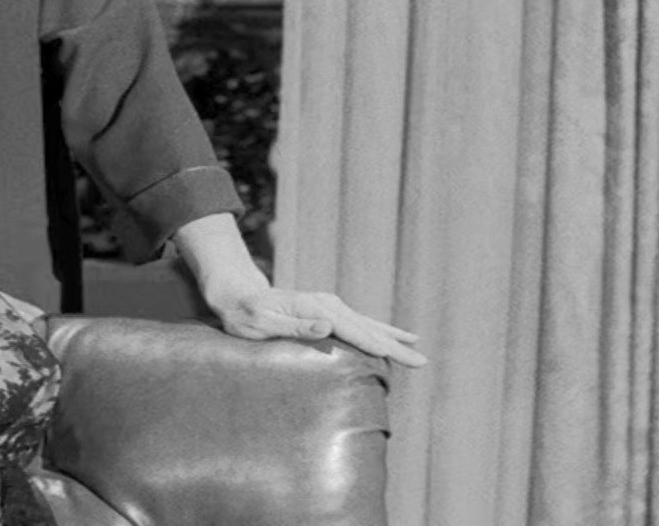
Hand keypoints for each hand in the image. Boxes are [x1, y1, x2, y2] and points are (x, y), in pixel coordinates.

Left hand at [207, 281, 428, 367]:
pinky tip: (395, 336)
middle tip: (421, 362)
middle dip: (394, 345)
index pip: (351, 330)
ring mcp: (329, 306)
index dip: (375, 344)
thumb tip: (327, 327)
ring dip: (392, 338)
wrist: (237, 296)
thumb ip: (294, 325)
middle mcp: (326, 304)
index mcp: (314, 308)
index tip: (398, 356)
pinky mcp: (328, 311)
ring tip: (417, 349)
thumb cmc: (245, 315)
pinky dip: (380, 330)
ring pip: (367, 324)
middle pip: (366, 328)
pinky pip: (360, 323)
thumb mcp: (263, 323)